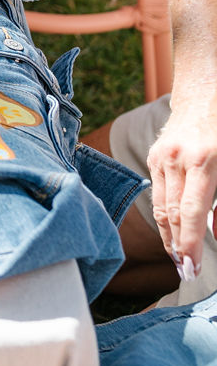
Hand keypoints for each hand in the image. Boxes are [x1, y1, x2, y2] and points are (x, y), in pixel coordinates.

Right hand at [147, 97, 216, 277]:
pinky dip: (165, 216)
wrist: (204, 91)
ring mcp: (162, 157)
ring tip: (177, 259)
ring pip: (160, 207)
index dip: (190, 245)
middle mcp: (177, 159)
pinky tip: (173, 232)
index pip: (191, 213)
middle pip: (171, 215)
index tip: (191, 268)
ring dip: (168, 237)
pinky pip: (158, 193)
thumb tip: (216, 234)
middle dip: (177, 248)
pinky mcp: (154, 156)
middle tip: (185, 273)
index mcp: (203, 161)